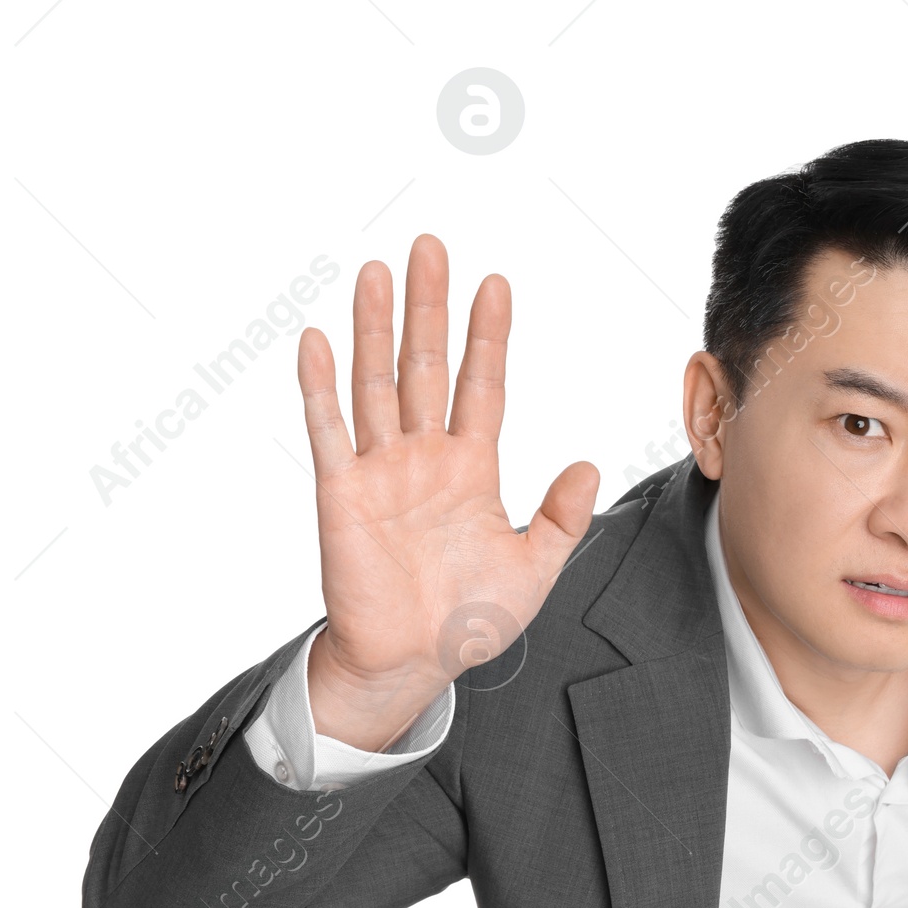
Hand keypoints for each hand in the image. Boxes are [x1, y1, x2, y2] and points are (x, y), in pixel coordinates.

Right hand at [296, 235, 598, 750]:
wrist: (414, 661)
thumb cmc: (469, 621)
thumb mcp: (535, 569)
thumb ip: (560, 518)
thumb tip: (588, 467)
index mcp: (471, 469)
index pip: (482, 386)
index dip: (489, 336)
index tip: (496, 284)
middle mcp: (425, 458)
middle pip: (427, 366)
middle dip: (429, 307)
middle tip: (430, 246)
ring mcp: (381, 470)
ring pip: (377, 383)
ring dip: (374, 327)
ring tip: (376, 271)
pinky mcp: (343, 493)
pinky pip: (330, 431)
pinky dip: (321, 387)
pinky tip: (319, 340)